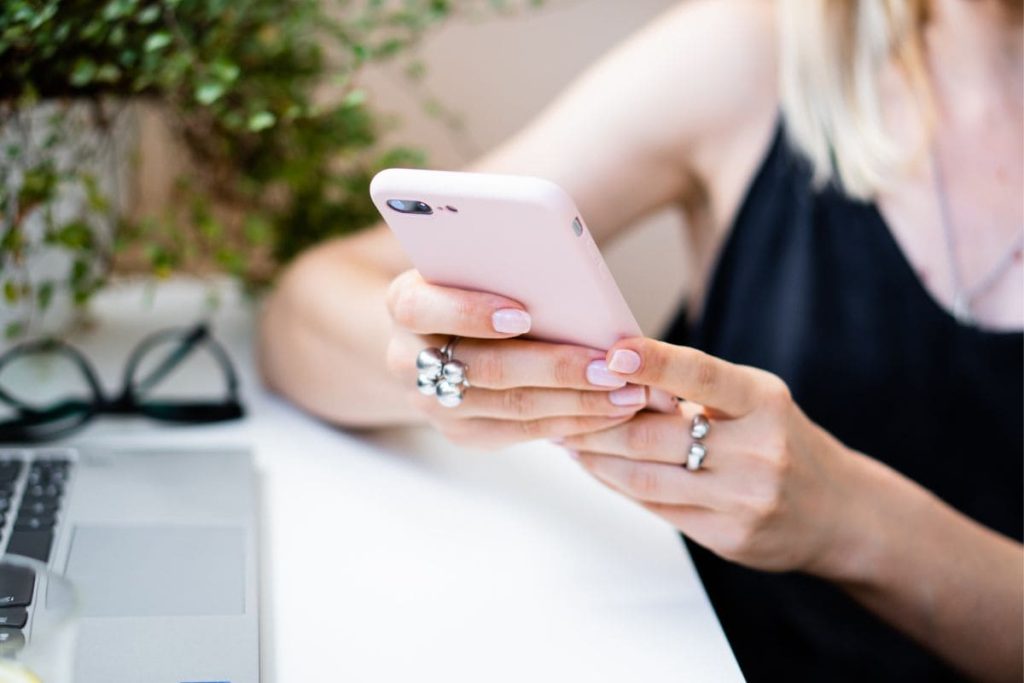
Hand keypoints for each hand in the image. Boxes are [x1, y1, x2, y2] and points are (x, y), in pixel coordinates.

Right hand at [384, 270, 650, 448]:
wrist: (438, 337)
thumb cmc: (472, 286)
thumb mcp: (474, 266)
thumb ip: (503, 268)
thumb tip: (568, 279)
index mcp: (404, 302)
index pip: (423, 307)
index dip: (471, 312)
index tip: (523, 313)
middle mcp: (407, 358)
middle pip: (484, 366)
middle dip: (554, 367)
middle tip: (609, 365)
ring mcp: (432, 403)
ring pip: (511, 405)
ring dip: (577, 401)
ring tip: (627, 391)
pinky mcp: (461, 433)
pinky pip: (522, 432)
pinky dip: (571, 421)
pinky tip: (611, 410)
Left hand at [562, 337, 858, 573]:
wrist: (839, 513)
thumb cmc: (780, 440)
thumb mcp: (755, 402)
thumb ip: (697, 390)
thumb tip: (616, 371)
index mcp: (764, 403)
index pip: (703, 376)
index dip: (655, 363)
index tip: (612, 352)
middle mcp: (758, 451)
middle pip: (656, 435)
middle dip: (599, 421)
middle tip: (560, 405)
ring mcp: (743, 500)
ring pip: (646, 478)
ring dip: (596, 457)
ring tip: (566, 438)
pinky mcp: (728, 537)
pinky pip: (656, 508)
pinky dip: (618, 485)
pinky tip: (597, 469)